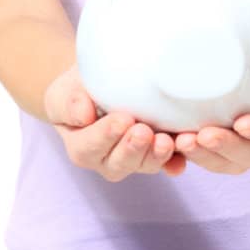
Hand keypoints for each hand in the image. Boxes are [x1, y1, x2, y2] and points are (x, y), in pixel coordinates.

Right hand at [44, 63, 186, 180]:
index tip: (121, 120)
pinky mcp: (156, 154)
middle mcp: (106, 159)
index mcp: (81, 146)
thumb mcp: (67, 89)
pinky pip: (167, 164)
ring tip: (166, 141)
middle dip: (133, 149)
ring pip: (144, 165)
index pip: (89, 147)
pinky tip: (182, 159)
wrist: (103, 83)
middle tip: (144, 131)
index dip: (105, 136)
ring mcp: (133, 159)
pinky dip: (175, 162)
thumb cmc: (80, 87)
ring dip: (156, 156)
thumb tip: (82, 114)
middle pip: (118, 163)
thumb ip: (69, 102)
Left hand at [173, 57, 249, 175]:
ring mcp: (244, 157)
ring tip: (182, 141)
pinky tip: (169, 147)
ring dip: (203, 155)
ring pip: (225, 164)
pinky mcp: (220, 155)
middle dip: (227, 147)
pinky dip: (186, 158)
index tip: (243, 123)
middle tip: (204, 135)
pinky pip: (204, 161)